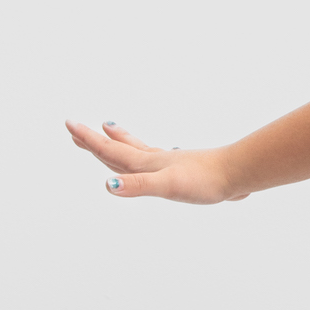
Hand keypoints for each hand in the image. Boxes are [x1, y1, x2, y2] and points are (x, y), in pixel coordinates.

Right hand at [65, 119, 239, 203]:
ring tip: (110, 127)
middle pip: (119, 148)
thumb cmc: (205, 180)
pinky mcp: (186, 172)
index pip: (111, 150)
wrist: (240, 173)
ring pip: (139, 150)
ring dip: (121, 140)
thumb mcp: (166, 185)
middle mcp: (156, 160)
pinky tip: (160, 156)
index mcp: (147, 164)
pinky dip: (150, 156)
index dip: (89, 140)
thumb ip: (137, 186)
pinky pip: (159, 160)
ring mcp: (171, 164)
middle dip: (96, 139)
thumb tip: (107, 185)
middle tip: (76, 127)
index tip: (69, 123)